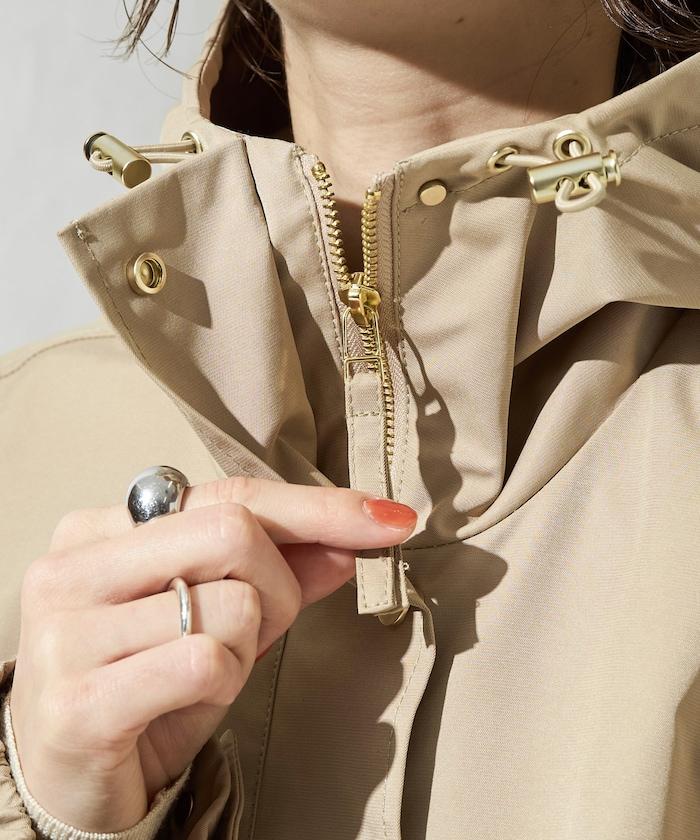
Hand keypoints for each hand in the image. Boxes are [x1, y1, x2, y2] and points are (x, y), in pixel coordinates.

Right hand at [9, 476, 416, 831]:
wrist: (69, 781)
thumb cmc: (145, 687)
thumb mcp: (217, 621)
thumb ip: (279, 574)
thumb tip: (348, 543)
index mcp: (101, 530)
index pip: (230, 494)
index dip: (317, 507)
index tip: (388, 520)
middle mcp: (74, 567)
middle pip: (234, 533)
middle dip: (279, 586)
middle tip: (258, 629)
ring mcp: (67, 633)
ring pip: (232, 604)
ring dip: (247, 647)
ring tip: (203, 673)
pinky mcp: (77, 701)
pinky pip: (204, 662)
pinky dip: (222, 683)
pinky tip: (182, 701)